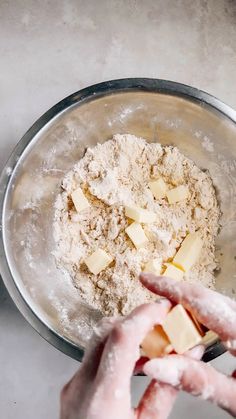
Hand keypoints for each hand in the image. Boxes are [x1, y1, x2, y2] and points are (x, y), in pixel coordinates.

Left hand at [60, 299, 179, 418]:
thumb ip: (162, 395)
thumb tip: (177, 364)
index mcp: (102, 399)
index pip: (120, 338)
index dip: (143, 315)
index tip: (161, 309)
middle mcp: (80, 386)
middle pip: (105, 332)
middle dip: (135, 319)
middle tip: (158, 321)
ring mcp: (71, 386)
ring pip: (97, 340)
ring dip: (124, 332)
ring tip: (149, 340)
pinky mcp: (70, 389)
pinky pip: (92, 356)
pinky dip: (113, 349)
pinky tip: (131, 360)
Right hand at [140, 273, 235, 416]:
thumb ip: (198, 380)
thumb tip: (157, 366)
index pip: (201, 302)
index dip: (170, 288)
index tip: (146, 279)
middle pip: (208, 298)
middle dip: (176, 294)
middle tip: (150, 296)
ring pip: (216, 304)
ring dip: (189, 304)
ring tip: (165, 311)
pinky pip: (224, 314)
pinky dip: (203, 315)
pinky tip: (193, 325)